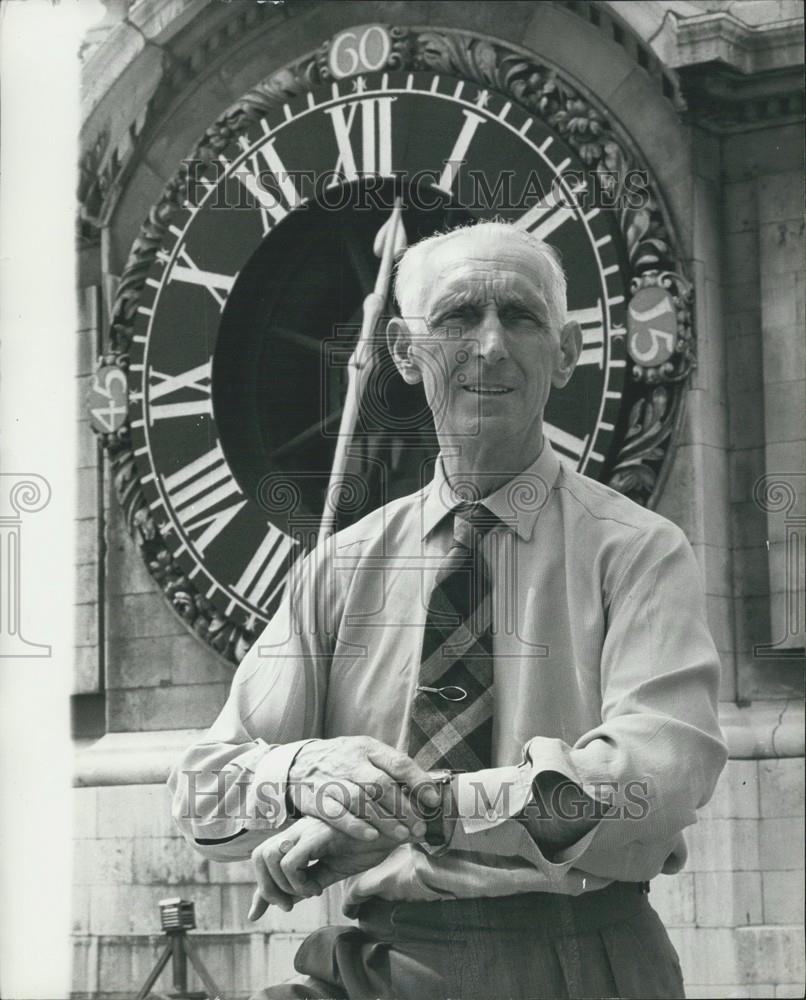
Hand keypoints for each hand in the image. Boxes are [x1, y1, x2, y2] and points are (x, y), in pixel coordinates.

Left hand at [248, 816, 396, 919]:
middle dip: (267, 888)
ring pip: (271, 856)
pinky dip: (299, 881)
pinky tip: (319, 887)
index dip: (262, 886)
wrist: (394, 832)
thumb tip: (285, 903)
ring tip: (308, 892)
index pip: (262, 856)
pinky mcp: (320, 834)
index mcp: (299, 837)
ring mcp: (308, 829)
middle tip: (290, 905)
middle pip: (260, 855)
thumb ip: (305, 883)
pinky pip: (291, 861)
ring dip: (283, 885)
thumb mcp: (329, 871)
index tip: (283, 906)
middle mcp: (299, 830)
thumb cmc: (365, 847)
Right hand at [287, 736, 440, 842]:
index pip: (398, 762)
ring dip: (384, 821)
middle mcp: (351, 762)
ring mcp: (333, 781)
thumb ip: (391, 767)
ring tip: (402, 836)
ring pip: (361, 801)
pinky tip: (372, 837)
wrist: (299, 763)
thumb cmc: (342, 761)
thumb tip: (425, 788)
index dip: (418, 782)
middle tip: (419, 827)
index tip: (433, 800)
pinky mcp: (317, 800)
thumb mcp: (366, 753)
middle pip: (381, 785)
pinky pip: (337, 814)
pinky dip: (356, 826)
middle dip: (404, 808)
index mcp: (368, 748)